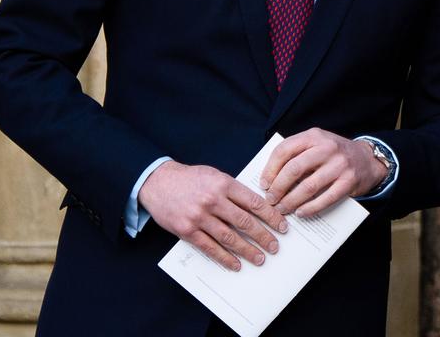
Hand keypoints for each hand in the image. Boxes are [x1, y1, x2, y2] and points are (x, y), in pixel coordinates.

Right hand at [138, 161, 288, 271]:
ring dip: (247, 250)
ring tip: (260, 258)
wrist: (158, 182)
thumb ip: (234, 190)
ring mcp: (199, 217)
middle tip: (275, 246)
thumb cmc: (190, 178)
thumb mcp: (215, 175)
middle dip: (263, 236)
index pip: (254, 202)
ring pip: (229, 237)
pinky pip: (210, 247)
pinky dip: (224, 257)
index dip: (271, 216)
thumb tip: (257, 206)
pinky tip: (235, 264)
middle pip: (245, 222)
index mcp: (224, 184)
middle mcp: (213, 200)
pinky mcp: (187, 230)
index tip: (282, 226)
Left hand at [258, 128, 386, 217]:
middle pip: (294, 168)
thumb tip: (269, 178)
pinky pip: (325, 198)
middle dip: (278, 187)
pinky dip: (310, 208)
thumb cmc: (334, 154)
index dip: (270, 169)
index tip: (263, 184)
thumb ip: (296, 154)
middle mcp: (327, 147)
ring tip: (282, 209)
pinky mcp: (349, 181)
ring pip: (308, 186)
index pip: (285, 149)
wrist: (367, 159)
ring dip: (291, 201)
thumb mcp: (316, 144)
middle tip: (270, 200)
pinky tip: (300, 213)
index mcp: (314, 136)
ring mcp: (340, 164)